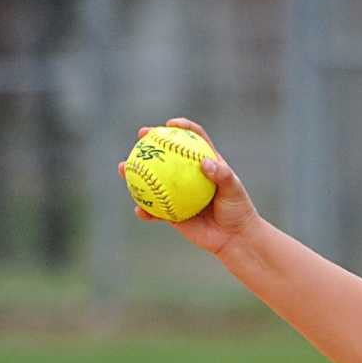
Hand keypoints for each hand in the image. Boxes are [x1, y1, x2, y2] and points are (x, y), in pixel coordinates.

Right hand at [119, 117, 260, 255]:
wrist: (235, 238)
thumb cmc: (238, 211)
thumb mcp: (234, 190)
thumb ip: (222, 175)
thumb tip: (204, 163)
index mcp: (204, 163)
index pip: (193, 138)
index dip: (182, 126)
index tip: (170, 124)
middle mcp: (188, 176)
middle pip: (165, 153)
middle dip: (149, 141)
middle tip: (141, 135)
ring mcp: (177, 192)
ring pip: (151, 179)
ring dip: (133, 172)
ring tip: (123, 168)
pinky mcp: (171, 211)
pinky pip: (154, 209)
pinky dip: (145, 209)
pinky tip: (139, 210)